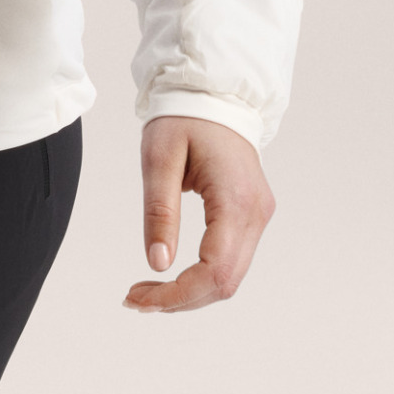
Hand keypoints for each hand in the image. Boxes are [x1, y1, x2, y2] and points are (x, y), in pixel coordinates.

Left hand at [123, 114, 274, 312]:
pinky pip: (231, 259)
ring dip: (190, 292)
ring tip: (147, 289)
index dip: (178, 294)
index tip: (140, 298)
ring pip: (230, 276)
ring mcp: (258, 215)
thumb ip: (159, 212)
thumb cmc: (183, 119)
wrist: (213, 94)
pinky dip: (201, 276)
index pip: (215, 271)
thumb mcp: (159, 159)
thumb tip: (157, 264)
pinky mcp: (252, 214)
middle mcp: (256, 213)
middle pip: (226, 282)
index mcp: (236, 200)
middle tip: (135, 298)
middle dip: (180, 299)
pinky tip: (172, 274)